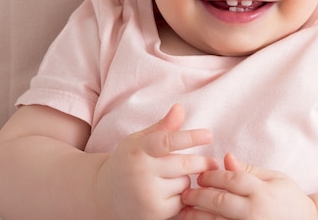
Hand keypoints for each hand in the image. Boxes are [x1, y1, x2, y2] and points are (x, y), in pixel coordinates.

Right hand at [97, 104, 217, 219]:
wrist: (105, 195)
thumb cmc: (128, 161)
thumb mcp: (140, 141)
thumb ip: (162, 127)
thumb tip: (180, 108)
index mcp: (137, 150)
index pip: (167, 141)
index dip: (190, 137)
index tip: (209, 135)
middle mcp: (141, 173)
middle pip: (183, 164)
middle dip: (201, 162)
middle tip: (212, 161)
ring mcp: (147, 195)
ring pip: (184, 183)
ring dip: (186, 179)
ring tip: (174, 177)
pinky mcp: (154, 214)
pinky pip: (181, 202)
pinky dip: (182, 196)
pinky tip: (170, 192)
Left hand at [179, 153, 315, 219]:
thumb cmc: (291, 200)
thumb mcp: (276, 179)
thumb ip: (250, 170)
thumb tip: (226, 158)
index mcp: (262, 191)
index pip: (231, 180)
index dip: (213, 176)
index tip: (201, 176)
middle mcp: (255, 211)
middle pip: (219, 201)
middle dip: (198, 196)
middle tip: (185, 193)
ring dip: (197, 215)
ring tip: (184, 210)